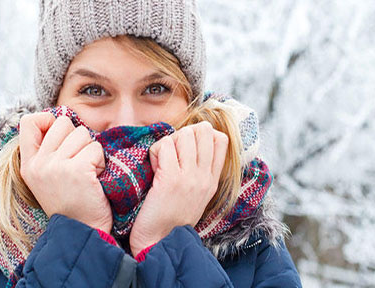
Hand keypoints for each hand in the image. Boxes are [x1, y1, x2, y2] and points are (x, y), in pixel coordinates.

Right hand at [19, 112, 112, 232]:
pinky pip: (96, 148)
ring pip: (82, 133)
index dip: (48, 120)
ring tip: (87, 173)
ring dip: (91, 151)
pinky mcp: (77, 169)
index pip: (28, 121)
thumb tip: (61, 119)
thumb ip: (48, 150)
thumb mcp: (46, 177)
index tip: (61, 138)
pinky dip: (101, 162)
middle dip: (77, 138)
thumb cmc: (71, 201)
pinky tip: (95, 179)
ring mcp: (56, 166)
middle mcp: (39, 164)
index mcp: (29, 164)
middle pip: (63, 122)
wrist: (82, 232)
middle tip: (79, 162)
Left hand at [129, 121, 227, 255]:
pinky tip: (154, 168)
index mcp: (213, 180)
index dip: (201, 134)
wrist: (160, 243)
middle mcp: (205, 177)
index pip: (221, 139)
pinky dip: (156, 152)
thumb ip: (199, 173)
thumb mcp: (196, 197)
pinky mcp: (171, 178)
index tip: (186, 148)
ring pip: (184, 134)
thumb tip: (192, 144)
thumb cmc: (171, 220)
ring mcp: (190, 177)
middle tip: (172, 153)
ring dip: (168, 142)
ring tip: (162, 161)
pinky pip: (165, 145)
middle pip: (203, 130)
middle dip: (183, 134)